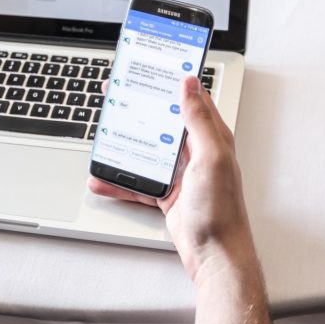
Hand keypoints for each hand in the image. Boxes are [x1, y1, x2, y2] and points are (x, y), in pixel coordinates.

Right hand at [87, 76, 256, 284]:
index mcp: (211, 137)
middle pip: (162, 122)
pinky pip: (139, 182)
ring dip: (124, 145)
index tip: (151, 67)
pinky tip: (103, 179)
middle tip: (116, 96)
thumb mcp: (210, 157)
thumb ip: (199, 119)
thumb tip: (190, 84)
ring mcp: (181, 174)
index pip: (190, 99)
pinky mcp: (168, 194)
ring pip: (146, 150)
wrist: (216, 256)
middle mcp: (196, 152)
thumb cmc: (221, 211)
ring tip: (104, 135)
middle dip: (139, 109)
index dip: (172, 81)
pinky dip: (120, 181)